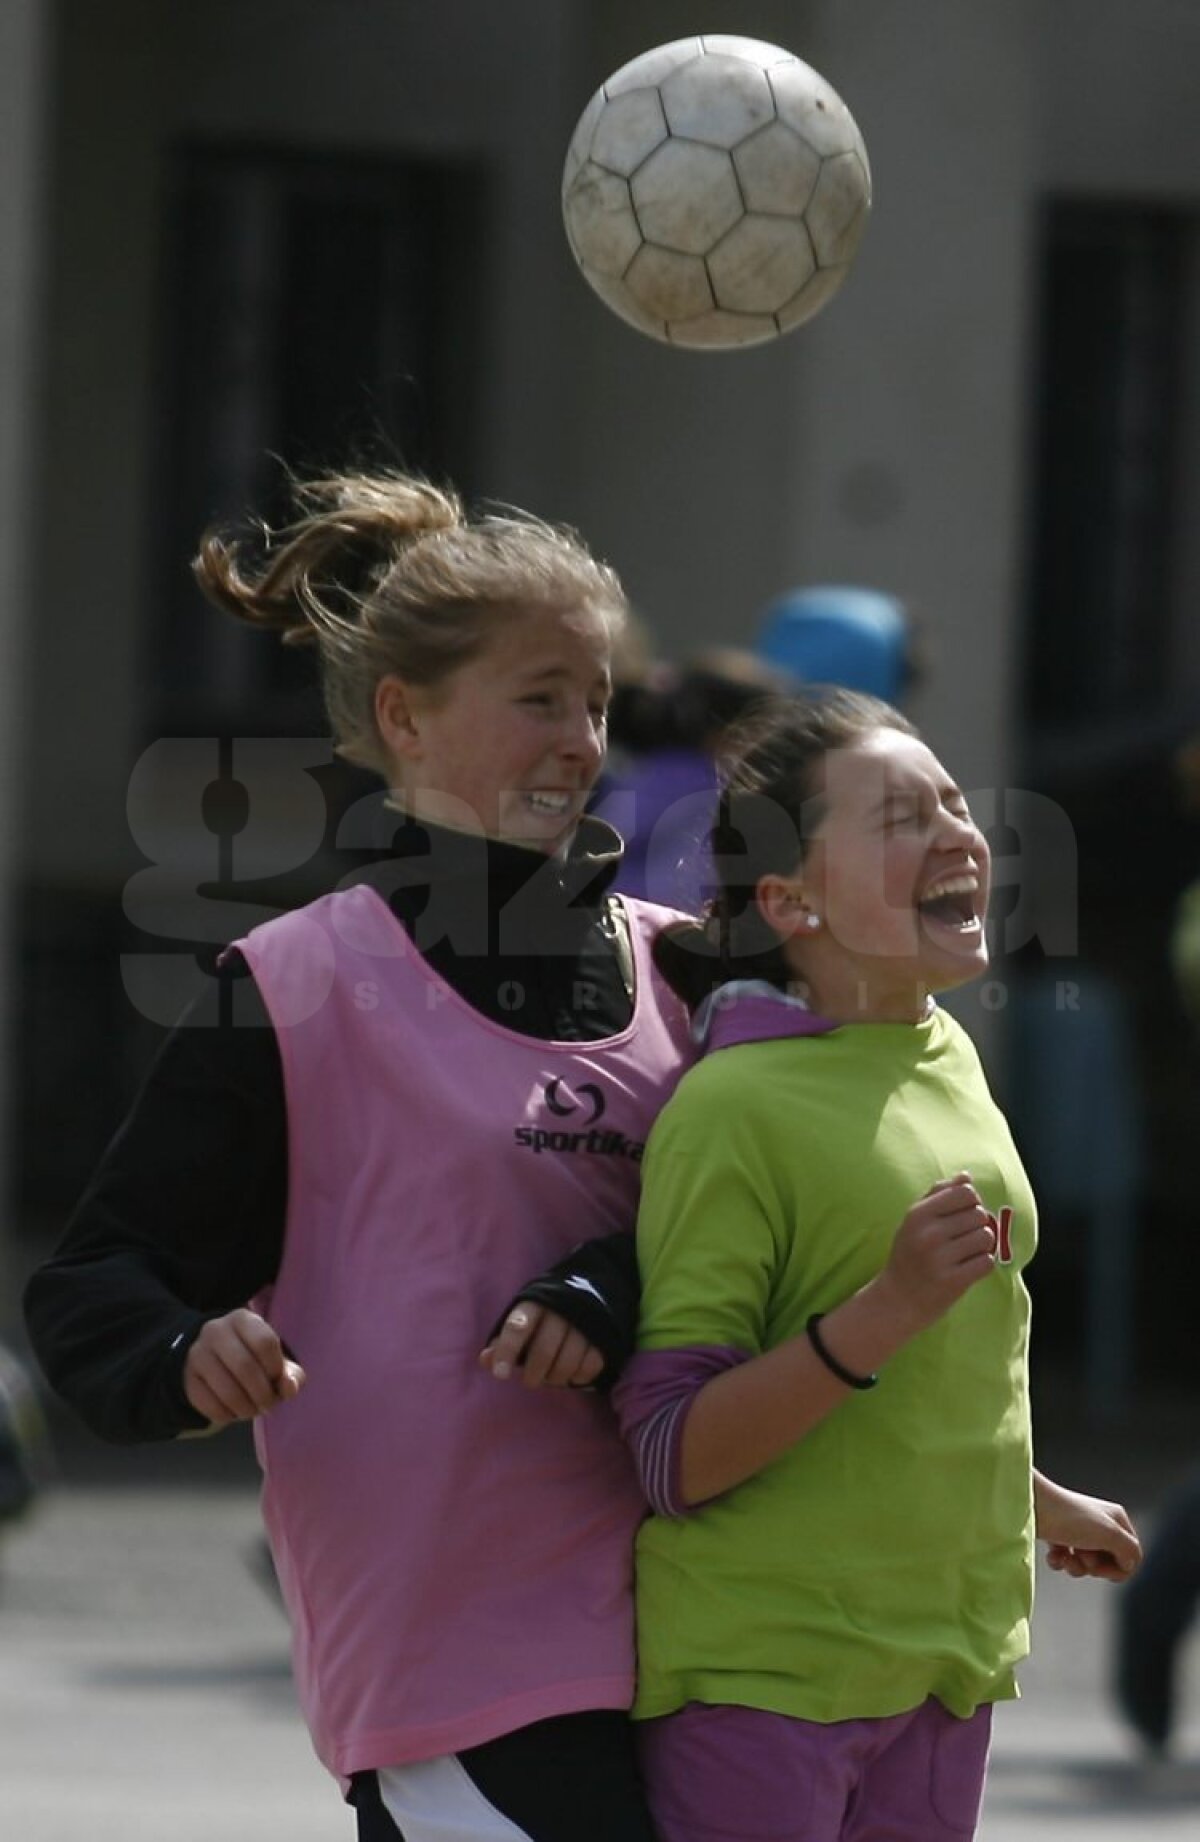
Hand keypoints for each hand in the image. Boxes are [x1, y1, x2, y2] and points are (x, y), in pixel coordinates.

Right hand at [183, 1308, 305, 1426]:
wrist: (210, 1357)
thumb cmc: (252, 1357)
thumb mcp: (274, 1359)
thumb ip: (289, 1373)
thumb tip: (290, 1388)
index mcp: (243, 1319)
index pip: (265, 1342)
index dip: (276, 1368)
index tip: (278, 1379)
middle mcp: (216, 1331)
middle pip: (245, 1367)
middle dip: (263, 1394)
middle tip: (268, 1405)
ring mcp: (197, 1354)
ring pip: (227, 1390)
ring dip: (246, 1409)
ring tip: (252, 1410)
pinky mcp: (187, 1378)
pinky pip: (210, 1405)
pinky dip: (227, 1415)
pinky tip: (233, 1411)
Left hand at [479, 1302, 605, 1389]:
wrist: (593, 1289)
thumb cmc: (547, 1313)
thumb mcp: (524, 1318)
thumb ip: (503, 1341)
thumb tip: (486, 1361)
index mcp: (534, 1304)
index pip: (517, 1327)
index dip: (506, 1351)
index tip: (500, 1375)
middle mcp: (560, 1311)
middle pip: (543, 1351)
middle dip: (534, 1374)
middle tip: (530, 1381)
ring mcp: (584, 1323)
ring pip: (567, 1362)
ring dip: (556, 1378)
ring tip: (551, 1376)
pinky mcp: (603, 1337)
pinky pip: (590, 1366)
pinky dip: (578, 1377)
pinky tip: (571, 1374)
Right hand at [876, 1173, 996, 1333]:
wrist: (898, 1299)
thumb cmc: (909, 1254)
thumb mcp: (914, 1220)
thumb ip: (939, 1194)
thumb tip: (966, 1176)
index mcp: (918, 1214)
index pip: (965, 1193)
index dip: (972, 1202)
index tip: (964, 1214)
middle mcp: (928, 1234)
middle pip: (979, 1214)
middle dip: (977, 1225)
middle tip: (964, 1238)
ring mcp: (940, 1259)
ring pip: (986, 1238)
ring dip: (982, 1246)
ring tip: (967, 1253)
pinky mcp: (953, 1282)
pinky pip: (986, 1262)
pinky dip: (982, 1264)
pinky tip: (968, 1268)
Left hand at [1034, 1471, 1141, 1581]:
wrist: (1030, 1505)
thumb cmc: (1069, 1516)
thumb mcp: (1109, 1533)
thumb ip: (1129, 1551)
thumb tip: (1128, 1565)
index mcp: (1116, 1520)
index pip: (1132, 1556)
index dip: (1119, 1569)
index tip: (1101, 1567)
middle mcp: (1099, 1523)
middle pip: (1109, 1563)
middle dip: (1094, 1567)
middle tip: (1082, 1555)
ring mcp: (1078, 1530)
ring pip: (1087, 1565)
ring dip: (1076, 1567)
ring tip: (1066, 1556)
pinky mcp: (1059, 1536)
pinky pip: (1066, 1561)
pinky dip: (1060, 1562)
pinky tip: (1053, 1555)